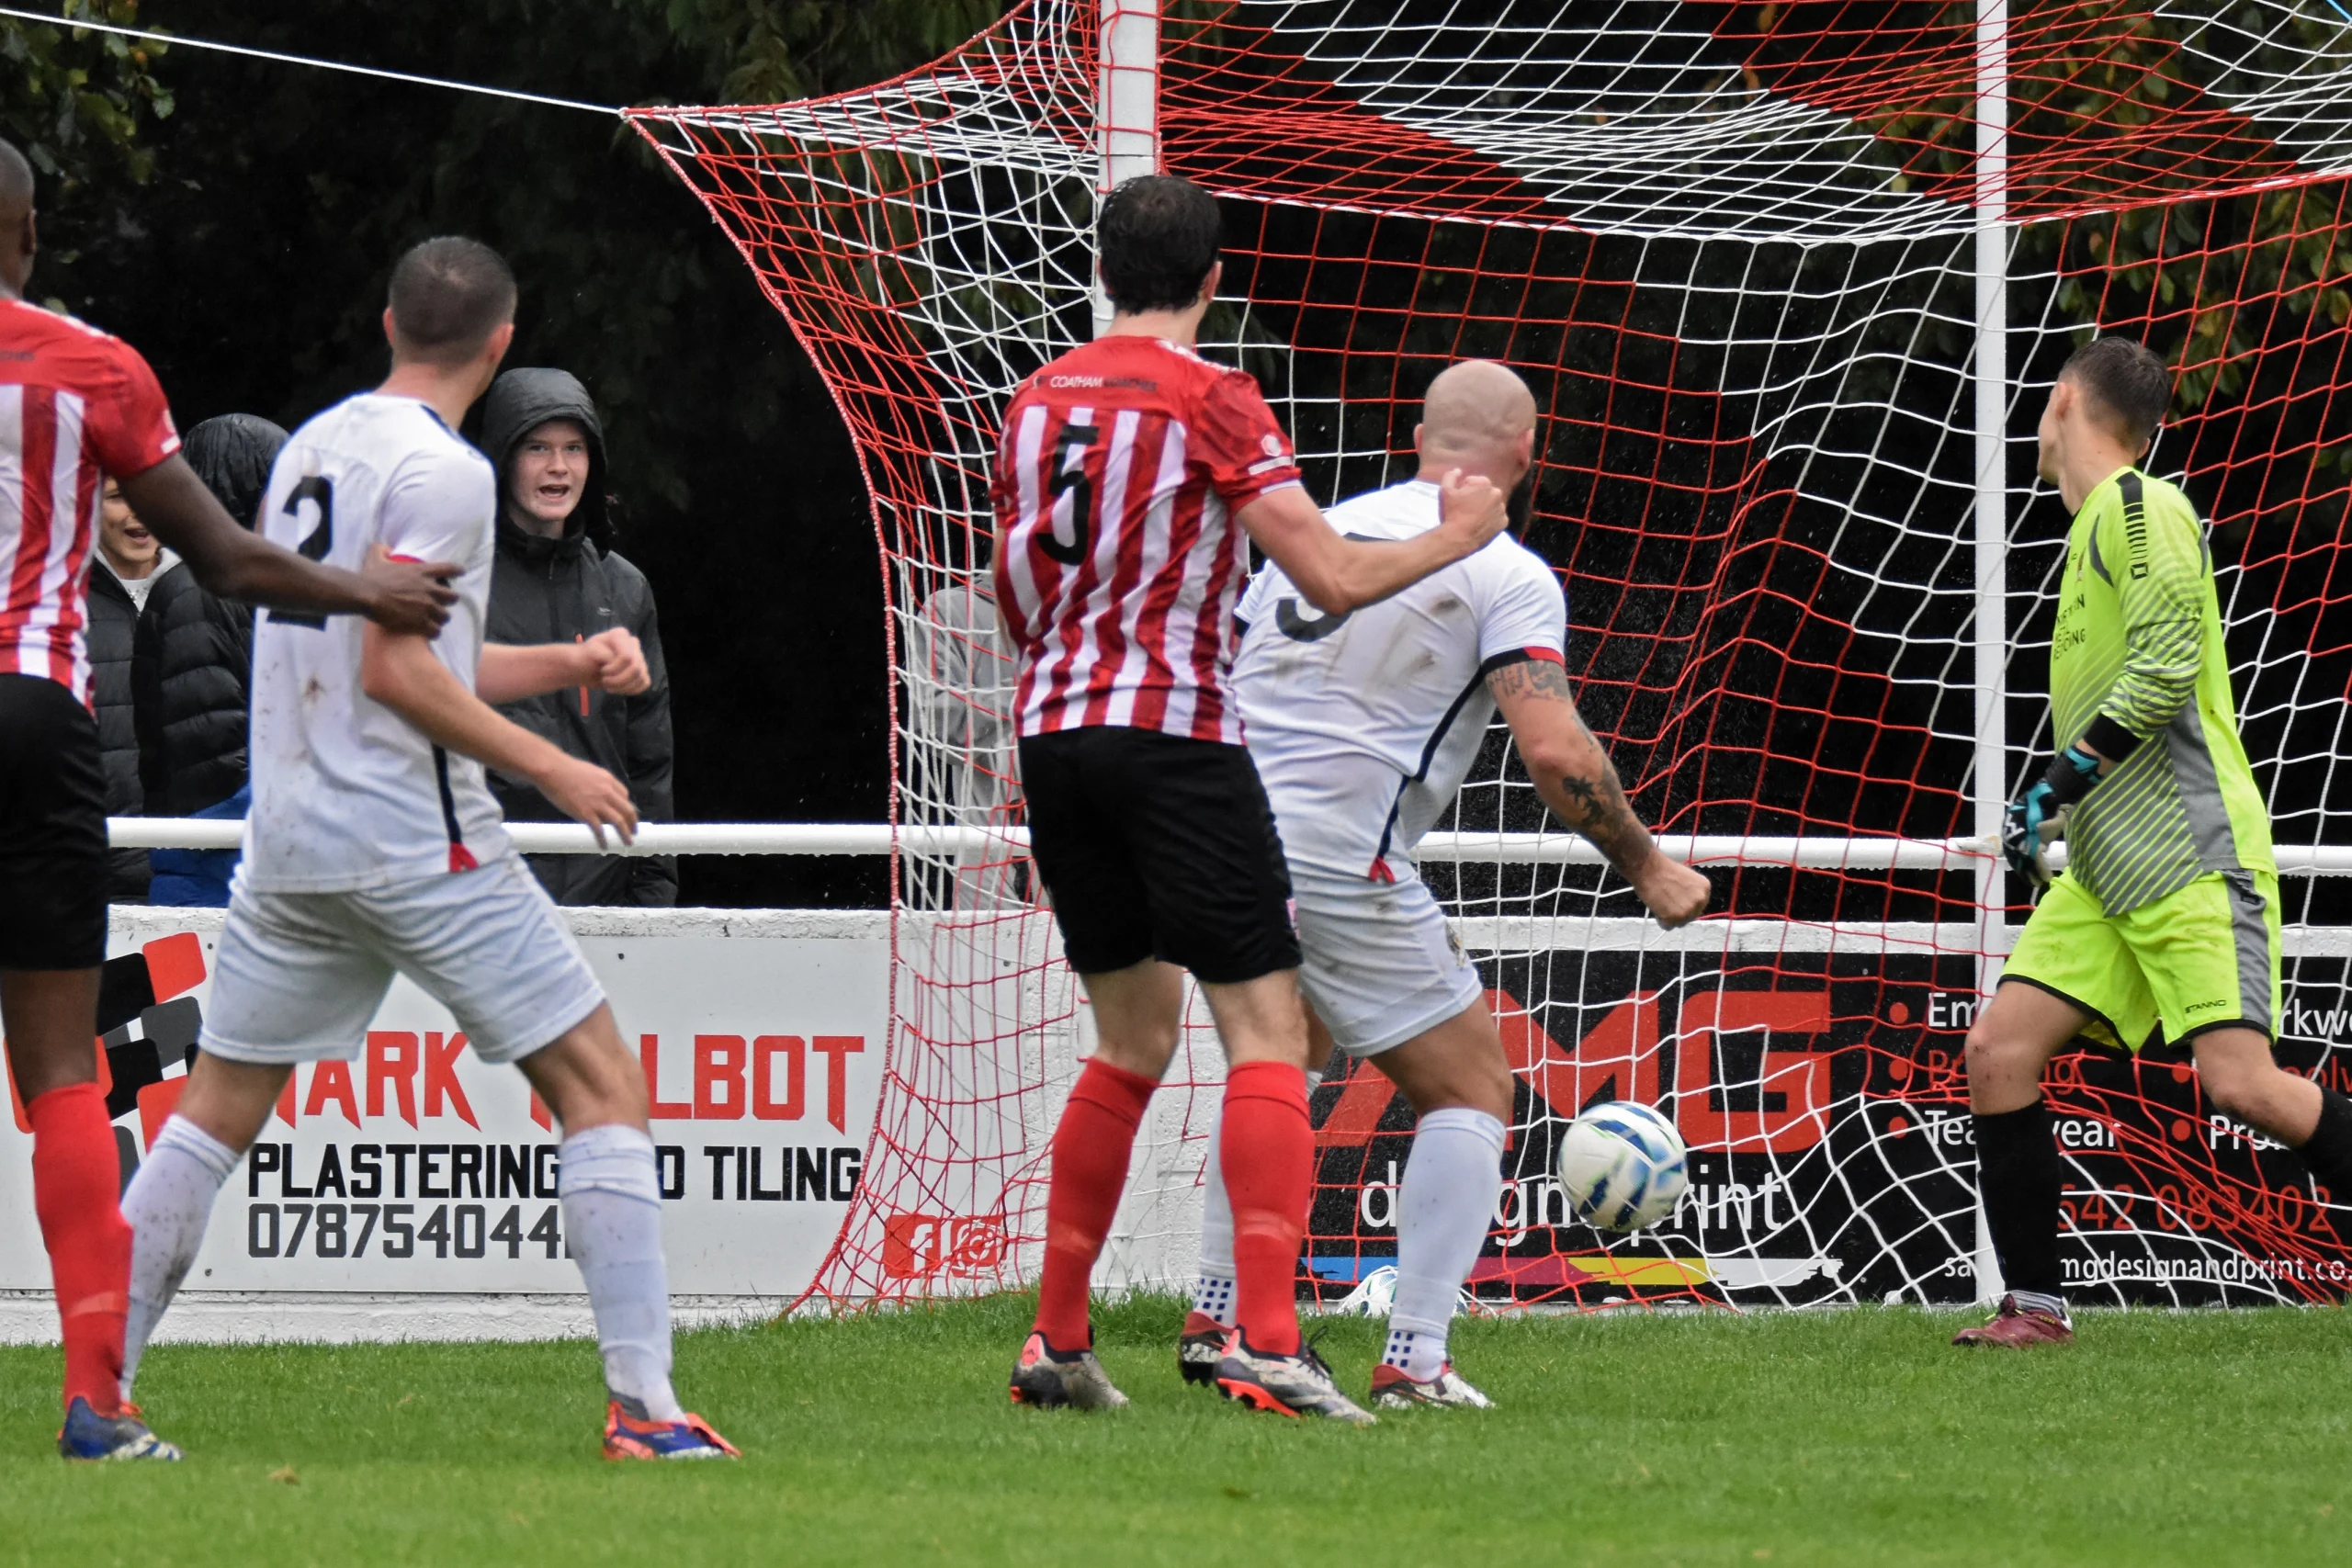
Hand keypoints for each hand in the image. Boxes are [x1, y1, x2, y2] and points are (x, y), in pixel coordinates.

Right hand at [360, 544, 459, 636]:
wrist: (367, 595)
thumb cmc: (371, 577)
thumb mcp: (377, 558)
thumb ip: (382, 550)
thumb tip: (384, 548)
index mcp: (422, 572)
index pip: (448, 568)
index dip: (457, 570)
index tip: (462, 572)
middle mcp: (429, 589)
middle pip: (453, 597)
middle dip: (448, 601)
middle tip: (441, 604)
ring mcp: (427, 606)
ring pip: (445, 616)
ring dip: (440, 618)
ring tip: (434, 620)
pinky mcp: (421, 622)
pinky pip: (436, 630)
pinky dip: (434, 632)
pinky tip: (429, 632)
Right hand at [538, 755, 637, 848]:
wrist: (553, 771)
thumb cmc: (566, 769)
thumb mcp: (590, 772)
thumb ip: (598, 784)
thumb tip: (599, 794)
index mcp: (609, 780)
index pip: (625, 796)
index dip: (626, 807)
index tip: (625, 814)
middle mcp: (608, 792)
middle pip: (627, 810)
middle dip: (632, 823)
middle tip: (634, 831)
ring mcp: (598, 804)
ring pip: (619, 822)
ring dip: (625, 834)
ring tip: (627, 843)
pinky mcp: (586, 813)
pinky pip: (599, 830)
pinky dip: (603, 840)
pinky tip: (604, 847)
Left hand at [581, 628, 649, 694]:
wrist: (584, 668)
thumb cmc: (584, 658)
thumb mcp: (589, 652)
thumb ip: (603, 654)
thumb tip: (615, 661)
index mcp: (620, 635)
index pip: (627, 657)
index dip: (614, 669)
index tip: (602, 670)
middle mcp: (633, 644)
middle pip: (636, 668)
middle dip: (619, 680)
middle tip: (605, 681)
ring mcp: (639, 657)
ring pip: (641, 677)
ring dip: (623, 687)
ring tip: (609, 686)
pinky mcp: (641, 671)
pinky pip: (645, 683)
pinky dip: (631, 689)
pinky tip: (619, 688)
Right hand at [1435, 467, 1507, 554]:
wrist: (1458, 538)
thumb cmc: (1451, 513)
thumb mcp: (1445, 491)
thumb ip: (1450, 476)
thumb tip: (1458, 470)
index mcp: (1484, 483)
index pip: (1474, 482)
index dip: (1464, 489)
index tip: (1459, 499)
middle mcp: (1496, 494)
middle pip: (1485, 492)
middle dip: (1477, 497)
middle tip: (1465, 509)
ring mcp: (1501, 509)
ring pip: (1492, 505)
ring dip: (1485, 508)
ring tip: (1472, 518)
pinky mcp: (1503, 522)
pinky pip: (1497, 517)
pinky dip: (1490, 520)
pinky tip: (1480, 524)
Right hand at [1632, 852, 1710, 929]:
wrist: (1648, 868)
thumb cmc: (1662, 869)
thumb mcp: (1686, 878)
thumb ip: (1691, 892)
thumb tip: (1686, 902)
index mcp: (1705, 888)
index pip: (1699, 905)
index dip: (1686, 904)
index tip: (1677, 902)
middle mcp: (1700, 900)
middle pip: (1691, 916)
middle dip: (1680, 913)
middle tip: (1667, 904)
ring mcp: (1688, 911)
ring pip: (1680, 923)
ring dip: (1670, 917)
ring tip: (1660, 903)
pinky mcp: (1675, 918)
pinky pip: (1668, 926)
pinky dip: (1661, 920)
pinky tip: (1657, 908)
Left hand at [2002, 743, 2099, 884]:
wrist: (2058, 793)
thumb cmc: (2052, 804)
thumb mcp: (2041, 820)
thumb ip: (2038, 832)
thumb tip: (2042, 847)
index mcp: (2011, 823)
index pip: (2012, 846)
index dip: (2019, 860)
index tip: (2024, 870)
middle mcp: (2012, 829)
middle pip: (2015, 855)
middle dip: (2023, 869)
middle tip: (2030, 880)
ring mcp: (2021, 834)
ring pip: (2025, 859)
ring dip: (2032, 872)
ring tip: (2037, 882)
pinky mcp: (2033, 839)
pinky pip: (2036, 859)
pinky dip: (2041, 869)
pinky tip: (2046, 877)